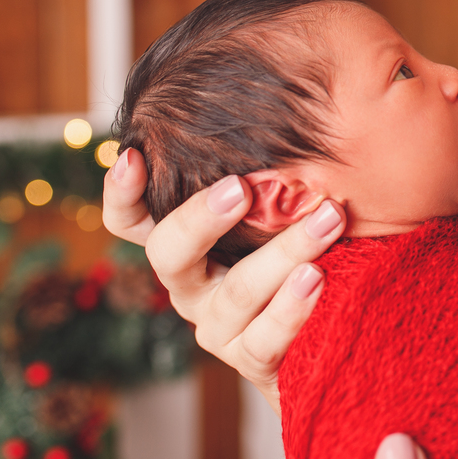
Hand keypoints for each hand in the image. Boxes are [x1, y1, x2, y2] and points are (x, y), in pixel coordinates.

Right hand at [102, 148, 345, 413]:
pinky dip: (293, 308)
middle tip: (240, 187)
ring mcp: (219, 330)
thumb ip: (277, 171)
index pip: (132, 221)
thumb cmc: (306, 252)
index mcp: (187, 248)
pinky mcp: (254, 363)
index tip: (134, 156)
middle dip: (202, 218)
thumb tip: (295, 94)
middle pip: (169, 254)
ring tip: (327, 221)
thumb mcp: (286, 210)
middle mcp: (192, 287)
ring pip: (237, 292)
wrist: (336, 337)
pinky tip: (320, 279)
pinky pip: (265, 339)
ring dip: (285, 252)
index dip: (121, 193)